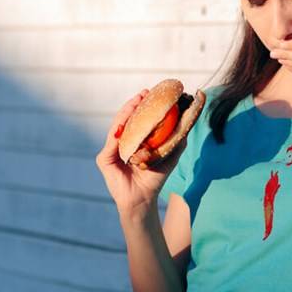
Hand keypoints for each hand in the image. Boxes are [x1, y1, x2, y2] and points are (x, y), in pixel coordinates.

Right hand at [94, 89, 187, 218]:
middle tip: (144, 93)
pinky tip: (125, 120)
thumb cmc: (155, 178)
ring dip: (126, 112)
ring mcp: (111, 150)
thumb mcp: (169, 155)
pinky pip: (112, 141)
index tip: (152, 93)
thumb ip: (176, 140)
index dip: (143, 106)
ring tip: (136, 101)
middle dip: (134, 104)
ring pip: (117, 126)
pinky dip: (118, 129)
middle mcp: (121, 143)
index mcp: (133, 141)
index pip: (136, 119)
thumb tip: (187, 121)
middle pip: (126, 119)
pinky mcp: (104, 159)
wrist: (143, 199)